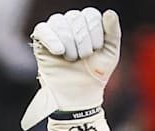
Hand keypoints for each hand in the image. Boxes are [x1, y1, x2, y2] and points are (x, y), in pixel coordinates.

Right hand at [21, 7, 121, 130]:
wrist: (79, 93)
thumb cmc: (95, 73)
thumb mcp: (110, 53)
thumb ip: (113, 32)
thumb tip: (109, 13)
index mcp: (88, 23)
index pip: (90, 14)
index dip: (95, 33)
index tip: (97, 49)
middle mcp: (71, 23)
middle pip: (75, 18)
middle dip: (83, 41)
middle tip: (84, 57)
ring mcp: (56, 30)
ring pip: (59, 22)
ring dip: (69, 44)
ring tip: (72, 59)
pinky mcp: (41, 40)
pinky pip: (43, 29)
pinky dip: (51, 39)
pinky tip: (59, 51)